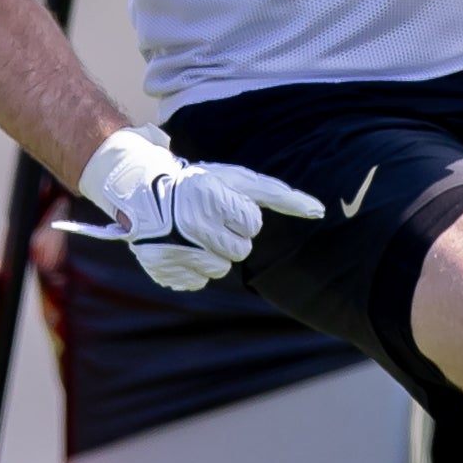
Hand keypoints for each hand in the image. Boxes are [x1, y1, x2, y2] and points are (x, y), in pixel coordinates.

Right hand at [56, 125, 324, 291]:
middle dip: (228, 236)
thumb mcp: (239, 181)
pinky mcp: (163, 270)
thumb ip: (282, 196)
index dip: (241, 216)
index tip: (223, 205)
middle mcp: (190, 224)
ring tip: (192, 234)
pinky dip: (191, 267)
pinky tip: (179, 247)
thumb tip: (321, 210)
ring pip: (220, 269)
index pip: (252, 225)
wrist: (141, 191)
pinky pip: (197, 282)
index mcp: (211, 197)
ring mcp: (174, 250)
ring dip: (212, 253)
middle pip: (240, 251)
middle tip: (209, 220)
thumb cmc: (201, 184)